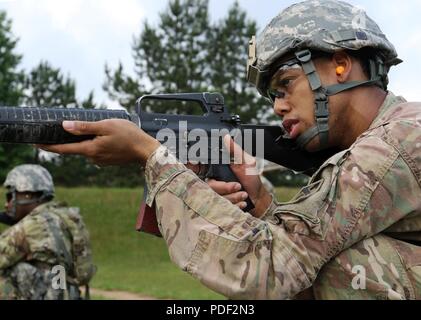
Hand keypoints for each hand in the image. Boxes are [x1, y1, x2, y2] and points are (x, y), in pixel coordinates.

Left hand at [38, 120, 160, 166]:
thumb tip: (64, 126)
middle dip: (68, 139)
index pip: (63, 149)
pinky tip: (104, 137)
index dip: (48, 146)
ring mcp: (101, 161)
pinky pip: (96, 151)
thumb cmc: (128, 135)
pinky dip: (95, 144)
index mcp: (90, 150)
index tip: (35, 143)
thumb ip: (84, 127)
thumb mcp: (106, 126)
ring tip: (93, 129)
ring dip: (86, 140)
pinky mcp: (108, 161)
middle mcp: (93, 158)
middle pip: (75, 148)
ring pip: (87, 149)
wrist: (146, 150)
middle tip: (63, 128)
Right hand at [207, 136, 271, 217]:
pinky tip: (242, 202)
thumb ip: (235, 151)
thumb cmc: (251, 179)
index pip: (201, 170)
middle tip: (238, 186)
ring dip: (233, 197)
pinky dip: (235, 204)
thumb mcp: (246, 162)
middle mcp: (213, 182)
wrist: (257, 197)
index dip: (197, 169)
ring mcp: (216, 195)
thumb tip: (226, 137)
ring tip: (244, 194)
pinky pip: (222, 206)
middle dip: (226, 187)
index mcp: (217, 170)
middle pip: (210, 186)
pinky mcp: (220, 205)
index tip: (207, 174)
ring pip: (216, 197)